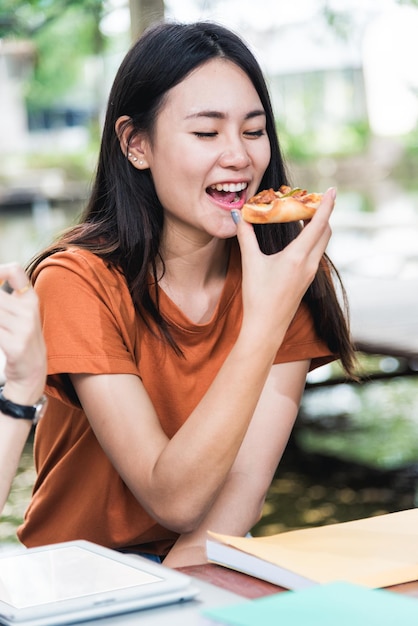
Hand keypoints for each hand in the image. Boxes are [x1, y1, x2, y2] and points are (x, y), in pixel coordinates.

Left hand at [0, 264, 46, 403]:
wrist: (32, 369)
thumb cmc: (21, 336)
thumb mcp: (21, 311)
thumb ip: (8, 294)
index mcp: (30, 298)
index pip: (14, 270)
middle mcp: (29, 311)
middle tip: (0, 319)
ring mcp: (23, 328)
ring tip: (1, 327)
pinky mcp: (15, 345)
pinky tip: (0, 337)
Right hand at [232, 187, 334, 344]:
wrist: (266, 327)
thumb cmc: (258, 297)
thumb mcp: (250, 263)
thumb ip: (246, 236)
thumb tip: (239, 216)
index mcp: (297, 257)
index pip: (318, 224)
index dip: (326, 205)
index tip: (332, 190)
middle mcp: (309, 264)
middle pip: (325, 231)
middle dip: (322, 213)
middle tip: (312, 200)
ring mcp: (310, 273)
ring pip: (322, 243)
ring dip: (317, 226)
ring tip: (304, 214)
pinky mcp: (307, 280)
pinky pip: (315, 253)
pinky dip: (312, 239)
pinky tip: (299, 237)